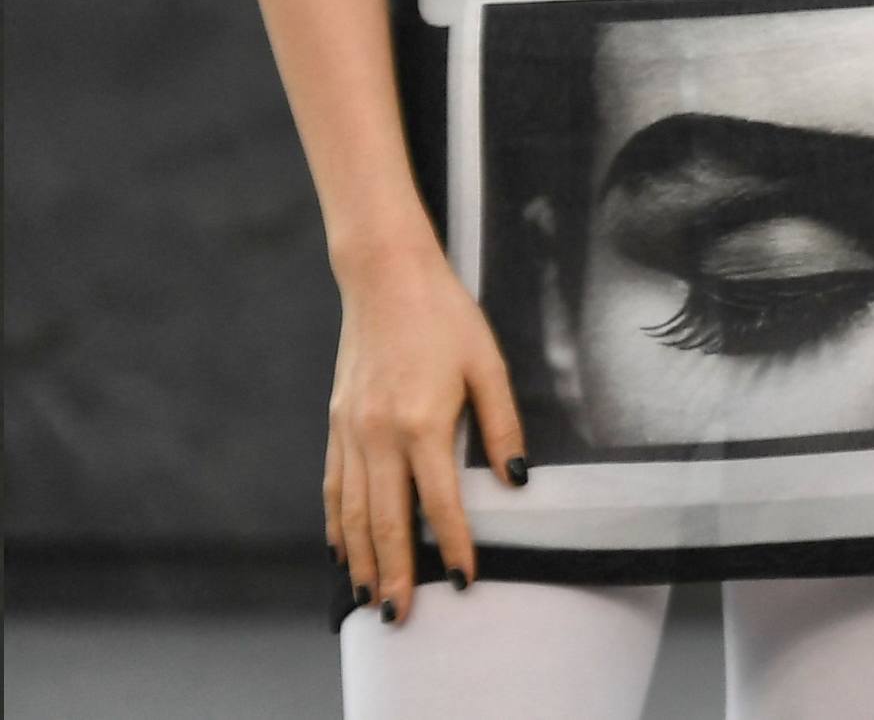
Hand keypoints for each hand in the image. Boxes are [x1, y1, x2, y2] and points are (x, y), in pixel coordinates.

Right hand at [326, 239, 527, 620]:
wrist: (385, 279)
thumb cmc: (445, 317)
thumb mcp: (488, 363)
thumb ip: (503, 422)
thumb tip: (517, 477)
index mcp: (422, 422)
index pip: (439, 502)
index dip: (452, 544)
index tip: (464, 580)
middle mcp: (378, 436)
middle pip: (385, 521)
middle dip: (396, 573)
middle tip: (400, 617)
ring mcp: (350, 433)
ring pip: (351, 513)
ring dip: (361, 561)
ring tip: (371, 599)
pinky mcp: (336, 425)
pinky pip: (333, 488)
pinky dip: (336, 526)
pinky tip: (344, 550)